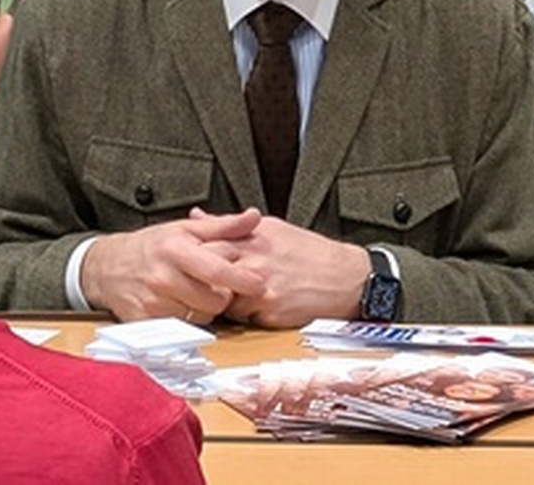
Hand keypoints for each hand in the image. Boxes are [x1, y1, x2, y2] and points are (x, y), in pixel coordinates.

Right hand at [79, 210, 267, 321]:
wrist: (107, 266)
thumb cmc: (152, 246)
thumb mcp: (186, 229)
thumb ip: (223, 226)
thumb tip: (254, 217)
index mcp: (176, 251)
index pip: (216, 270)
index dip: (241, 279)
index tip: (260, 283)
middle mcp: (163, 277)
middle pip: (214, 300)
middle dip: (222, 295)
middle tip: (215, 285)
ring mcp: (152, 302)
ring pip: (201, 317)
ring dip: (205, 309)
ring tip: (194, 292)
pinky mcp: (144, 322)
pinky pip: (181, 328)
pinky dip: (187, 319)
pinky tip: (179, 304)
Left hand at [193, 210, 372, 328]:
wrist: (346, 278)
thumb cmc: (311, 254)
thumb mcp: (272, 228)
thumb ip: (231, 225)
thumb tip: (198, 217)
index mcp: (254, 237)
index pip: (207, 243)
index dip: (193, 254)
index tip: (187, 259)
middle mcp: (255, 259)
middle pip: (209, 270)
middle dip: (201, 279)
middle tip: (199, 282)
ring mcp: (261, 285)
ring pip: (221, 298)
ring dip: (223, 300)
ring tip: (237, 296)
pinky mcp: (270, 309)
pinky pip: (242, 317)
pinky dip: (245, 314)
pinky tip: (258, 307)